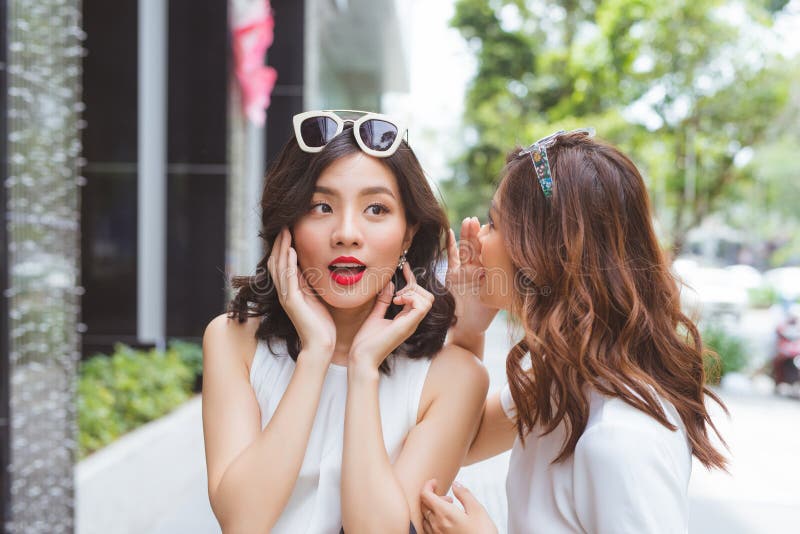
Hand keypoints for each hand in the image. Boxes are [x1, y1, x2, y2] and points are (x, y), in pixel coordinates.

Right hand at [267, 227, 335, 356]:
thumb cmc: (322, 324)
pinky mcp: (292, 303)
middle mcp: (285, 292)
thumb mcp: (317, 297)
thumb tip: (315, 267)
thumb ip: (312, 284)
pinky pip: (288, 280)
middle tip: (284, 225)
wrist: (321, 346)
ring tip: (286, 232)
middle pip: (276, 262)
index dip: (284, 246)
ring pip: (280, 267)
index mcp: (291, 290)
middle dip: (280, 243)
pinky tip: (292, 251)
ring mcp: (287, 297)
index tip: (289, 229)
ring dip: (282, 248)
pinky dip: (289, 264)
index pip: (283, 263)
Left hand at [348, 262, 433, 368]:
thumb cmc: (367, 341)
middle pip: (428, 296)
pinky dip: (411, 298)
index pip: (418, 296)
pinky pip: (422, 306)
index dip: (412, 279)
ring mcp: (411, 324)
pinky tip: (397, 301)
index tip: (405, 268)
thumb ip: (383, 300)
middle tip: (397, 292)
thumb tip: (389, 284)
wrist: (362, 357)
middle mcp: (412, 321)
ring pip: (428, 300)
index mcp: (405, 318)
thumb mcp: (375, 314)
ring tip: (396, 298)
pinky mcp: (407, 326)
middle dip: (414, 286)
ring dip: (413, 292)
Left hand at [420, 479, 496, 533]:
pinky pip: (428, 528)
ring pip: (425, 517)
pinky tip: (446, 521)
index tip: (435, 482)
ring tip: (449, 511)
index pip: (425, 495)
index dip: (428, 485)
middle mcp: (436, 524)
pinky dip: (433, 520)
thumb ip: (464, 494)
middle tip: (449, 499)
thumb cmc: (482, 533)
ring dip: (433, 509)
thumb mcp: (478, 510)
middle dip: (433, 497)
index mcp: (444, 513)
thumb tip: (455, 484)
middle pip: (424, 505)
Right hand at [446, 218, 498, 335]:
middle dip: (476, 234)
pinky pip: (452, 257)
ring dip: (466, 235)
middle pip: (476, 247)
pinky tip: (449, 232)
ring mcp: (464, 270)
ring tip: (468, 221)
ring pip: (465, 249)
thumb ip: (502, 288)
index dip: (489, 240)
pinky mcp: (452, 274)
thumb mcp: (496, 298)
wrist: (468, 325)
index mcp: (488, 272)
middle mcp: (476, 269)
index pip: (489, 252)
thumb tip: (522, 275)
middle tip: (477, 220)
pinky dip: (450, 245)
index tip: (492, 228)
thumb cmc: (484, 314)